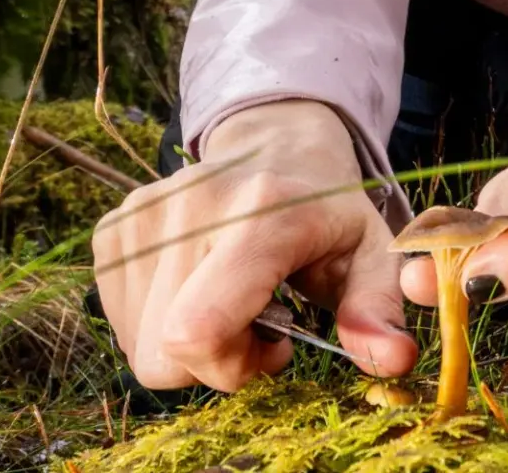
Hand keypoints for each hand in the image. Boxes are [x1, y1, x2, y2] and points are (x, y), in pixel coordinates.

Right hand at [92, 100, 416, 391]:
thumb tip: (393, 360)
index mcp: (261, 217)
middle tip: (260, 325)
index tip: (276, 344)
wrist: (276, 141)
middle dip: (216, 362)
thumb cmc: (328, 210)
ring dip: (189, 343)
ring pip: (138, 344)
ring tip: (233, 301)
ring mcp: (142, 214)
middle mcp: (190, 209)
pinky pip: (120, 320)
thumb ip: (378, 307)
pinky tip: (200, 287)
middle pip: (164, 354)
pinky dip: (160, 322)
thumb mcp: (373, 253)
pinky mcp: (114, 226)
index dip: (231, 366)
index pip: (196, 331)